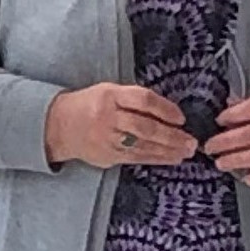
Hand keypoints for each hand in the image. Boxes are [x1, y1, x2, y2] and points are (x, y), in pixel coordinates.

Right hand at [45, 82, 195, 168]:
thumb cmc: (89, 104)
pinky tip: (171, 159)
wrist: (58, 125)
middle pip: (145, 127)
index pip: (143, 100)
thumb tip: (167, 112)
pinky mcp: (107, 155)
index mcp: (110, 95)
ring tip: (186, 152)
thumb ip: (133, 99)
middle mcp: (108, 117)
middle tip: (191, 141)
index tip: (181, 117)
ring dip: (168, 150)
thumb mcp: (108, 91)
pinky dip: (156, 159)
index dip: (165, 109)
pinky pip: (136, 158)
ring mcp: (107, 138)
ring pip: (143, 146)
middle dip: (171, 136)